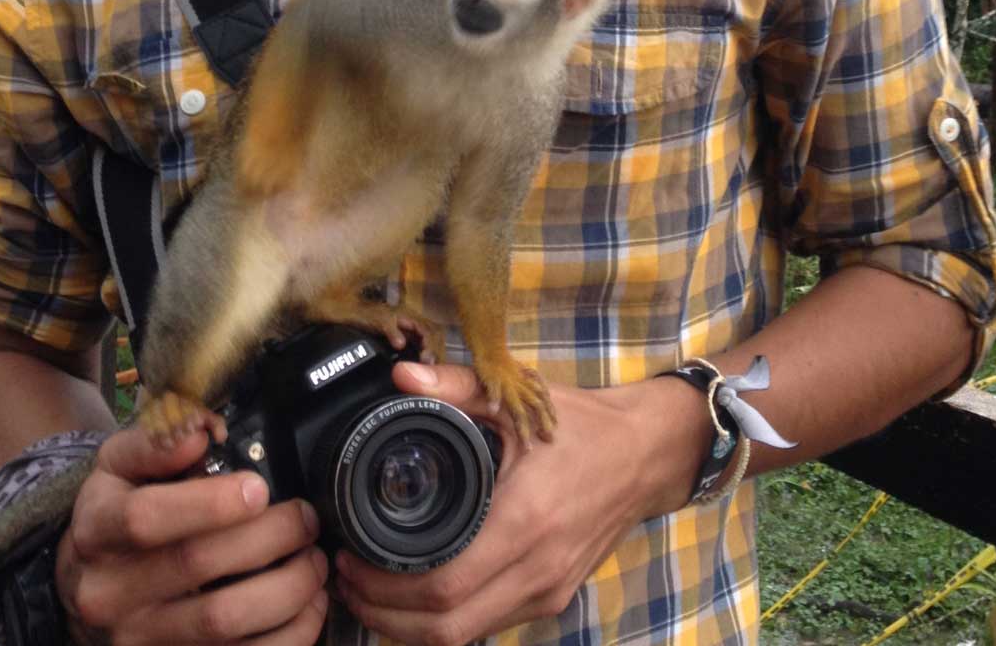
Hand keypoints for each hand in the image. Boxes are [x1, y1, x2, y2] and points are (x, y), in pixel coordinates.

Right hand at [57, 423, 328, 644]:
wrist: (84, 585)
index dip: (208, 503)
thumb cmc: (115, 514)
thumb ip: (156, 443)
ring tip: (314, 559)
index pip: (146, 519)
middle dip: (268, 538)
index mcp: (98, 531)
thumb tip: (200, 434)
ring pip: (223, 623)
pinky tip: (309, 605)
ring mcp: (140, 639)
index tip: (258, 488)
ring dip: (286, 589)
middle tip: (305, 517)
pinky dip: (288, 635)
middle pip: (196, 567)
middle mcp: (111, 593)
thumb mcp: (117, 467)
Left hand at [334, 361, 705, 645]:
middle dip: (387, 617)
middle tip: (349, 583)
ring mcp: (548, 589)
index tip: (352, 562)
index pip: (444, 586)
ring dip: (413, 627)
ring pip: (468, 636)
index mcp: (525, 520)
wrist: (646, 454)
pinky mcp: (553, 596)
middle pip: (448, 628)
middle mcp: (537, 568)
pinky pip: (490, 625)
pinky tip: (419, 597)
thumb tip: (401, 376)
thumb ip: (457, 386)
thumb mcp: (520, 398)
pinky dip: (448, 623)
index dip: (388, 588)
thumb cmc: (583, 427)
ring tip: (372, 593)